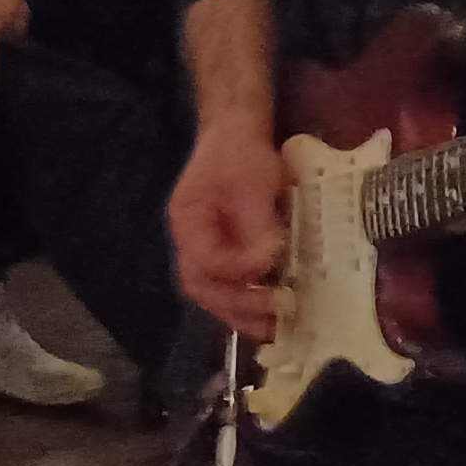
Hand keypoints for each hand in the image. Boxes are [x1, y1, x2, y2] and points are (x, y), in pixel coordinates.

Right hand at [169, 117, 290, 340]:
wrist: (237, 137)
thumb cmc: (242, 155)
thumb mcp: (253, 182)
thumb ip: (257, 223)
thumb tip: (268, 260)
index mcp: (188, 221)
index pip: (204, 259)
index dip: (236, 268)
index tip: (269, 263)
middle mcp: (191, 242)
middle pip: (201, 287)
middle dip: (237, 306)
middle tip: (275, 313)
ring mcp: (207, 251)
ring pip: (214, 295)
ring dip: (243, 315)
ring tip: (277, 328)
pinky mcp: (227, 256)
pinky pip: (231, 289)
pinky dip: (249, 307)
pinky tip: (275, 317)